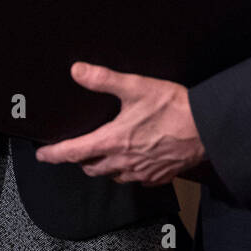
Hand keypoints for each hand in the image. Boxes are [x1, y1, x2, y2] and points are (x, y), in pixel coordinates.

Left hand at [34, 62, 205, 186]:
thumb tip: (77, 70)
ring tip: (102, 155)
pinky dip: (127, 172)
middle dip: (80, 161)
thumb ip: (104, 79)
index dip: (54, 155)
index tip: (42, 156)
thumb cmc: (172, 107)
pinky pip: (135, 180)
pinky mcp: (158, 177)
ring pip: (112, 176)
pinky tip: (132, 161)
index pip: (74, 153)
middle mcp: (123, 162)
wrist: (208, 128)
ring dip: (102, 167)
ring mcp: (141, 173)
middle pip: (91, 168)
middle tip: (75, 151)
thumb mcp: (135, 86)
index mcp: (113, 141)